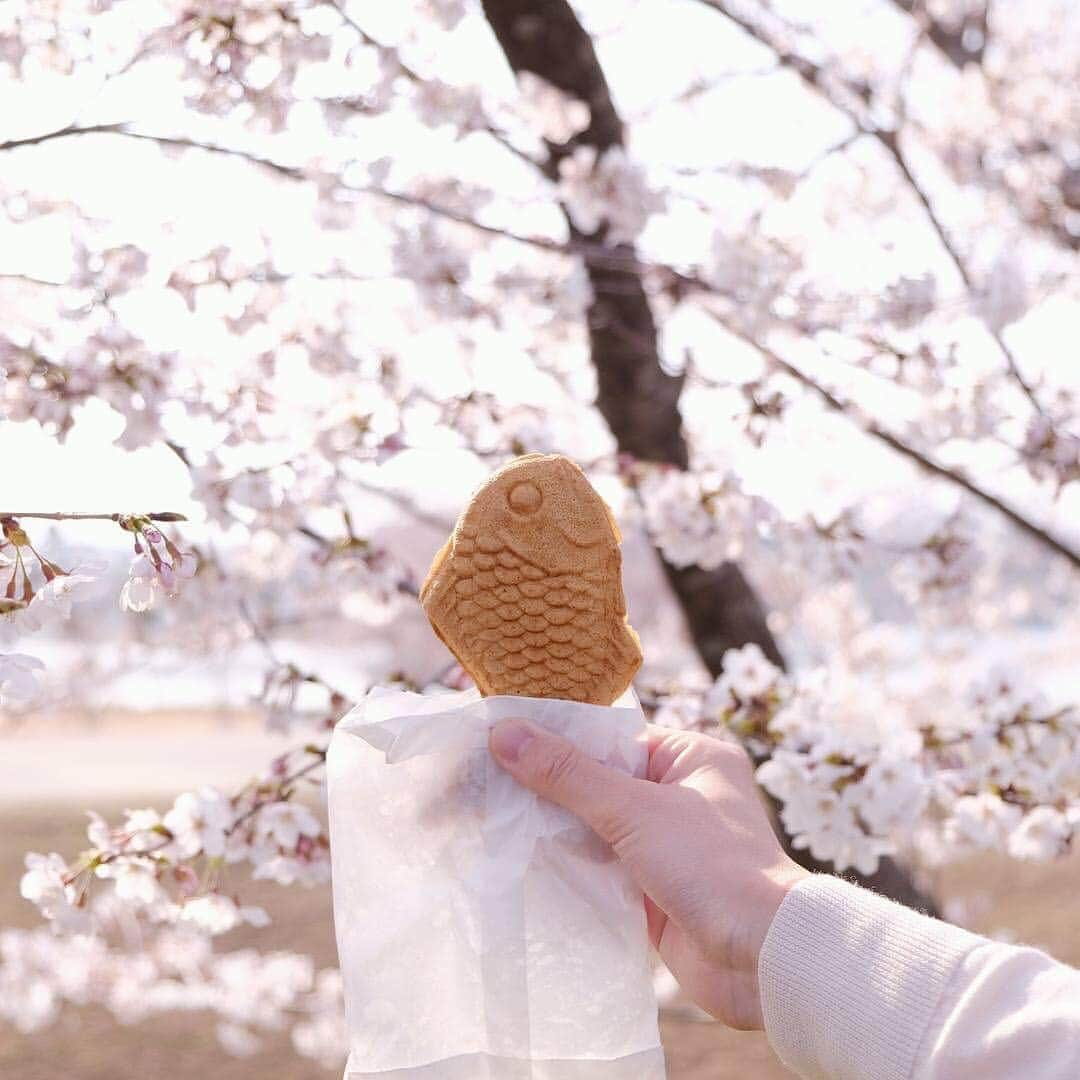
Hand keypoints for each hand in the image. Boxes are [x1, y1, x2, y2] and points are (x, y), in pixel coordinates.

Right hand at [488, 718, 808, 1029]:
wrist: (763, 960)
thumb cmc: (713, 866)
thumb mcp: (634, 810)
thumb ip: (568, 775)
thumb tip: (505, 734)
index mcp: (691, 757)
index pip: (611, 738)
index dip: (559, 740)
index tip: (501, 738)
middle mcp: (682, 795)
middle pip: (601, 782)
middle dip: (551, 788)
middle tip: (487, 780)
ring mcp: (669, 844)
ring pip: (598, 827)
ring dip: (558, 830)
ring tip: (496, 817)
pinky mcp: (656, 889)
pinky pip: (603, 868)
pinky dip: (572, 866)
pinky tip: (527, 861)